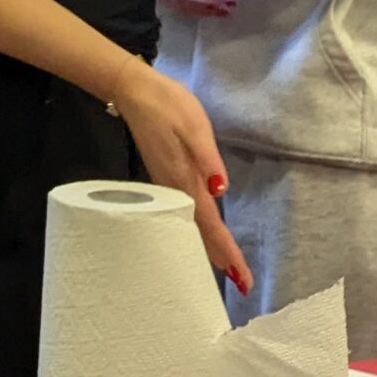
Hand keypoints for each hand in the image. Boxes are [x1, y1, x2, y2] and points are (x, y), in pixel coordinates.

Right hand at [110, 61, 253, 294]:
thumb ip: (208, 159)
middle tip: (241, 284)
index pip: (212, 226)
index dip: (227, 253)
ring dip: (209, 248)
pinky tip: (201, 235)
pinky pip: (183, 215)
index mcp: (186, 181)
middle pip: (200, 234)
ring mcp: (167, 187)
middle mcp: (175, 190)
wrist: (134, 92)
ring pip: (190, 227)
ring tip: (227, 269)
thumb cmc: (169, 106)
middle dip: (221, 259)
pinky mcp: (164, 179)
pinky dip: (197, 231)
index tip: (242, 278)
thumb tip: (221, 190)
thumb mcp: (195, 127)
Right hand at [155, 0, 235, 18]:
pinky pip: (195, 6)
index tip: (216, 2)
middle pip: (187, 6)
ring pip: (192, 9)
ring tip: (230, 3)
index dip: (199, 2)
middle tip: (228, 5)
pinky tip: (224, 3)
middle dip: (209, 7)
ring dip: (212, 9)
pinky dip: (210, 5)